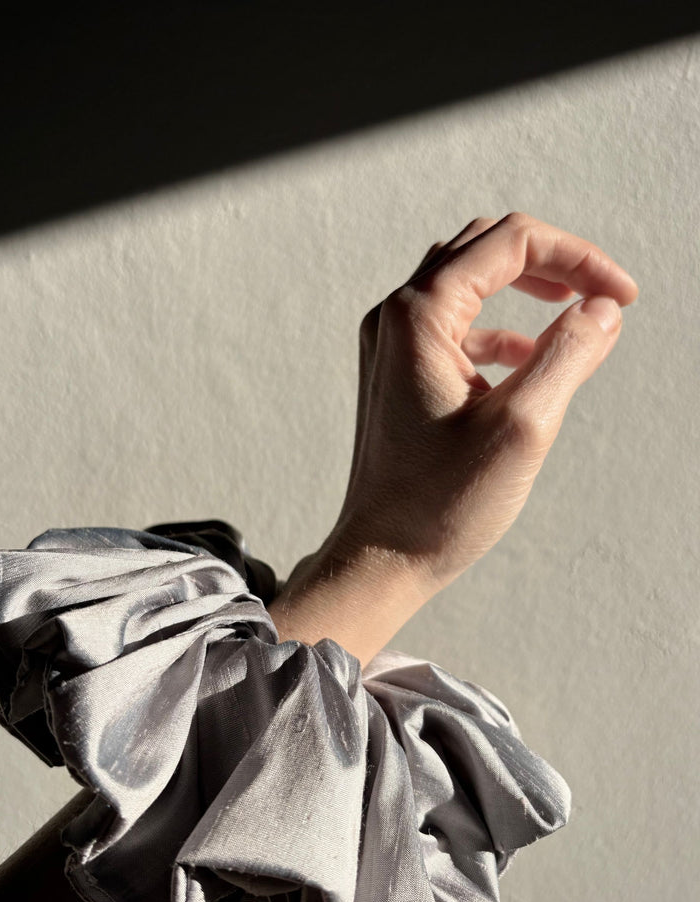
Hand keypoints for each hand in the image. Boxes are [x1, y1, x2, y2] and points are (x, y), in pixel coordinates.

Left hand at [322, 212, 637, 591]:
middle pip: (482, 249)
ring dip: (523, 288)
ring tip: (573, 310)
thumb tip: (602, 308)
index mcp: (419, 316)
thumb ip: (568, 355)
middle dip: (550, 260)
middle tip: (602, 293)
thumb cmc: (441, 504)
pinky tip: (527, 358)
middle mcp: (395, 319)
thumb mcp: (522, 427)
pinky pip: (453, 327)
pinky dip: (497, 330)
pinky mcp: (396, 374)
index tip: (623, 296)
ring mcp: (390, 346)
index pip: (509, 241)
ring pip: (465, 282)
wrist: (381, 558)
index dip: (577, 256)